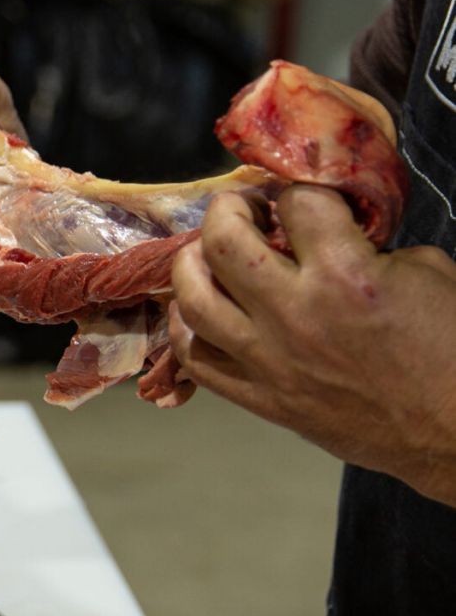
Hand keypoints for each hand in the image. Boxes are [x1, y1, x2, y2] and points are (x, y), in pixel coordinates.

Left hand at [168, 186, 455, 504]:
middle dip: (227, 209)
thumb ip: (367, 243)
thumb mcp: (425, 270)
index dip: (296, 185)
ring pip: (193, 299)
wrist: (451, 430)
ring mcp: (269, 360)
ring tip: (208, 253)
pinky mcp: (261, 398)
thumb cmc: (449, 348)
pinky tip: (197, 309)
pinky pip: (196, 359)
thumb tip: (328, 232)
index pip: (295, 201)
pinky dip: (187, 327)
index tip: (298, 191)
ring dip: (192, 264)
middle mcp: (294, 313)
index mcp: (343, 274)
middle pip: (222, 240)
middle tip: (243, 209)